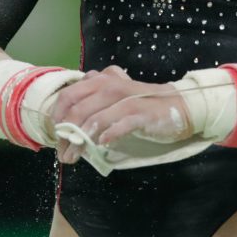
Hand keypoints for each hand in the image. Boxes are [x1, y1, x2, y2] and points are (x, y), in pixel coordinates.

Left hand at [51, 66, 192, 163]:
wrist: (178, 107)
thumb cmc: (142, 105)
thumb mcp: (114, 98)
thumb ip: (93, 101)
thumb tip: (67, 122)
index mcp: (102, 79)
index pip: (69, 95)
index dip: (58, 117)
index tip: (58, 136)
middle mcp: (112, 85)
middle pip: (78, 110)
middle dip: (66, 134)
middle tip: (64, 153)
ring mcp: (127, 98)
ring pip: (95, 119)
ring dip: (81, 141)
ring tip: (76, 156)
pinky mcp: (142, 113)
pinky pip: (119, 124)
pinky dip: (108, 136)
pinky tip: (102, 145)